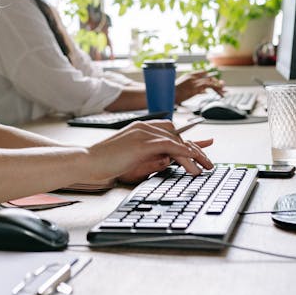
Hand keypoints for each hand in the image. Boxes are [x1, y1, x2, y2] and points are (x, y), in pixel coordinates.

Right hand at [88, 120, 213, 183]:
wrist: (88, 160)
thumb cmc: (105, 162)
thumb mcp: (132, 158)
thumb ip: (149, 156)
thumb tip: (166, 161)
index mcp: (141, 128)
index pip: (171, 130)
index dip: (188, 140)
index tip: (203, 147)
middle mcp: (144, 127)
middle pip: (178, 135)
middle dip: (195, 148)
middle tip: (208, 163)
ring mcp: (143, 133)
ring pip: (177, 140)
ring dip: (194, 154)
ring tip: (205, 167)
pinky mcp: (142, 143)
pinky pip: (170, 146)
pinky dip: (184, 154)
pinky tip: (193, 163)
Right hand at [175, 69, 223, 101]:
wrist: (167, 95)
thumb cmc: (173, 93)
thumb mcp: (184, 89)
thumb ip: (195, 89)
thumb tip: (204, 92)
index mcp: (189, 76)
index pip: (203, 72)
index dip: (210, 77)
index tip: (215, 81)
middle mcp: (193, 77)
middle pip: (208, 77)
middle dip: (216, 82)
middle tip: (222, 87)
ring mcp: (194, 82)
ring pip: (210, 82)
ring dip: (218, 87)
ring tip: (223, 92)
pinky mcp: (195, 88)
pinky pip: (208, 86)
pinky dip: (215, 88)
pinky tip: (219, 92)